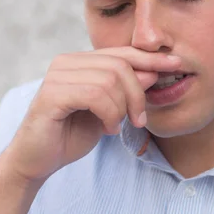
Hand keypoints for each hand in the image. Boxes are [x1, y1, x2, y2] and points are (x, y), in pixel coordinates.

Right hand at [0, 47, 180, 183]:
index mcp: (79, 61)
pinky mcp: (51, 94)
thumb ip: (125, 92)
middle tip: (138, 120)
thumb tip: (152, 73)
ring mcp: (57, 75)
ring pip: (110, 79)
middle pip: (120, 65)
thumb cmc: (70, 135)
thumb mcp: (107, 111)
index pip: (122, 52)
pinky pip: (95, 95)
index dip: (150, 59)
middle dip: (137, 94)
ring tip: (116, 126)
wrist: (37, 160)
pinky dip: (109, 113)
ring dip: (122, 108)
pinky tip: (107, 128)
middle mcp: (66, 62)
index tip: (176, 65)